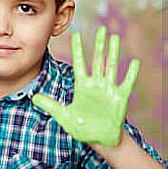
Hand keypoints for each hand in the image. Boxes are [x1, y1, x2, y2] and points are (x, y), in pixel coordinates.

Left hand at [32, 27, 138, 147]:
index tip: (77, 34)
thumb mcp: (64, 115)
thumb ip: (51, 106)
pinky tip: (134, 62)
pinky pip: (126, 83)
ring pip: (111, 66)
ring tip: (115, 37)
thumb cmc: (83, 128)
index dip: (78, 49)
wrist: (100, 140)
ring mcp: (109, 89)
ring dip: (114, 52)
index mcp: (82, 86)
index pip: (79, 63)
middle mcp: (96, 84)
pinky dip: (130, 73)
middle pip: (97, 59)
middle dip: (98, 44)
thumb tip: (33, 98)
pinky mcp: (120, 98)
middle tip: (100, 29)